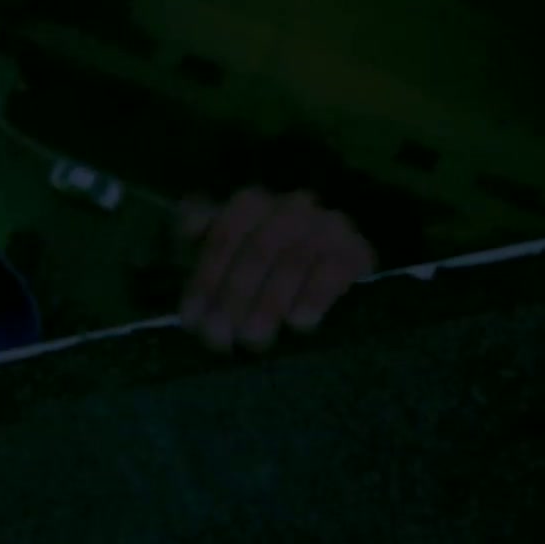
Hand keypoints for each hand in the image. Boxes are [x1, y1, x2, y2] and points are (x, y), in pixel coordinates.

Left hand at [177, 188, 375, 351]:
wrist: (323, 275)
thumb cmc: (255, 270)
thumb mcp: (219, 255)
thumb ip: (196, 239)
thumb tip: (188, 229)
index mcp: (251, 204)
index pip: (224, 234)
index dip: (205, 278)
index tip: (191, 320)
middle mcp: (290, 207)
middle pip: (258, 248)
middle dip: (234, 296)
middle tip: (219, 338)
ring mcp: (326, 226)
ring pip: (293, 259)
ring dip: (269, 303)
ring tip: (253, 339)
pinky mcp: (356, 251)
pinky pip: (335, 270)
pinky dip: (315, 296)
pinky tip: (299, 324)